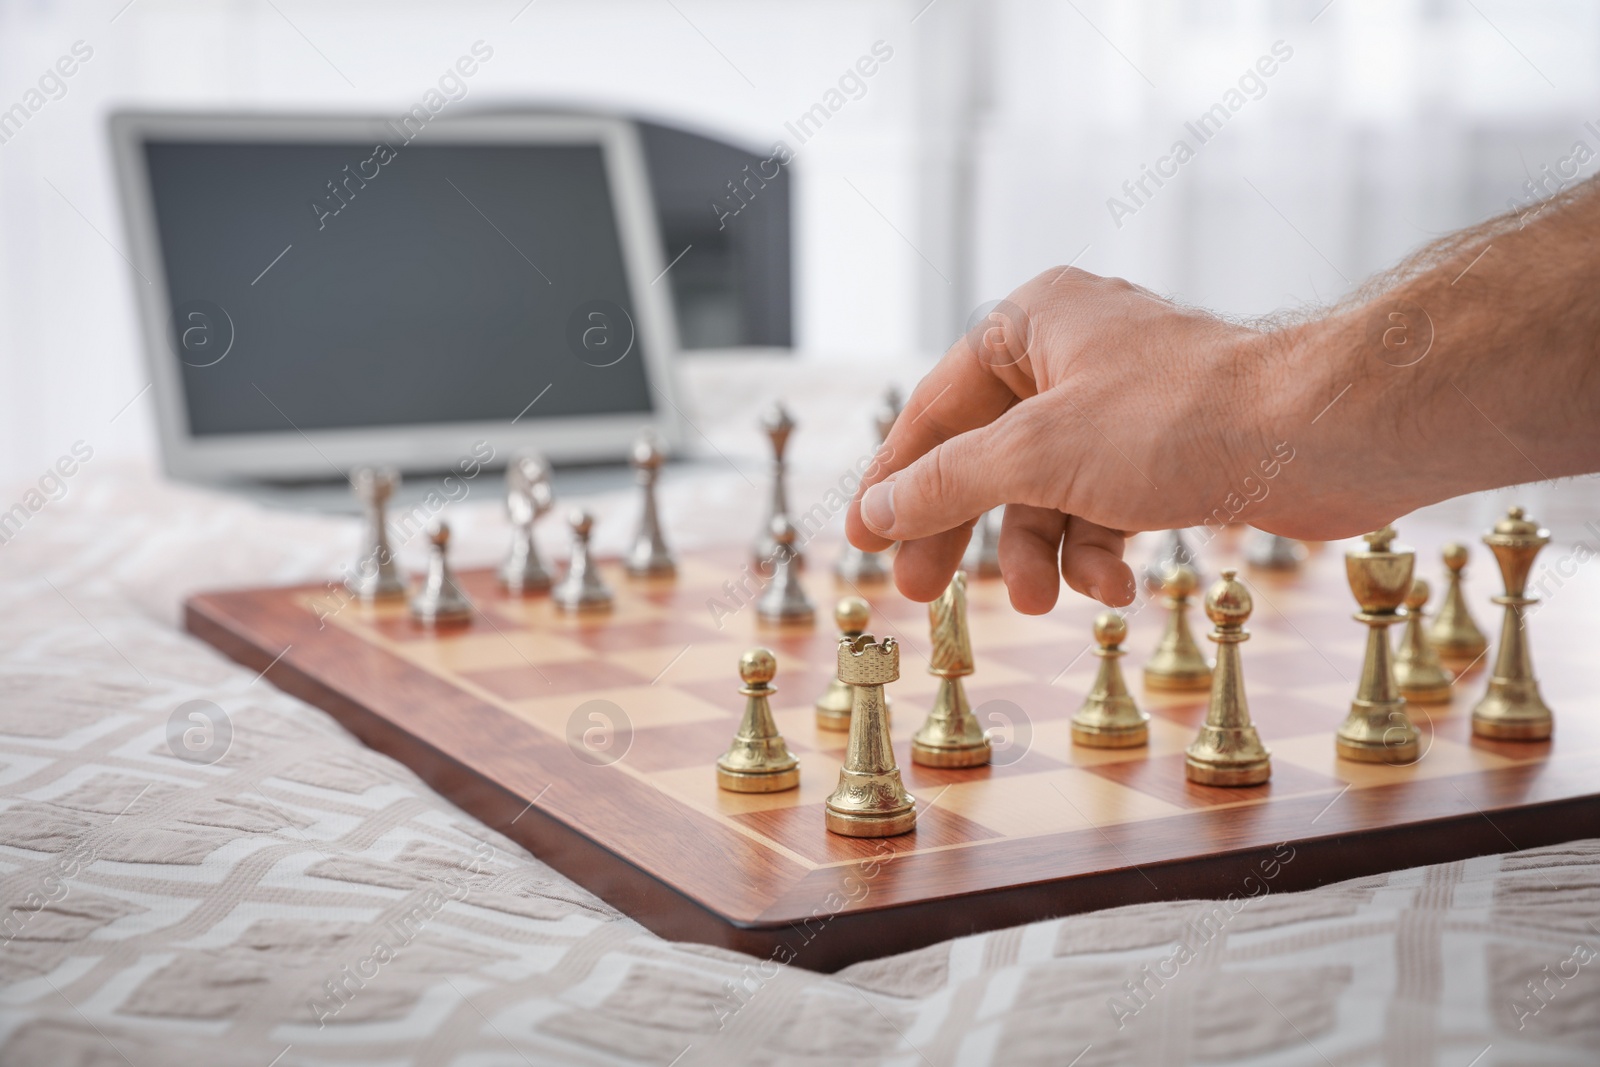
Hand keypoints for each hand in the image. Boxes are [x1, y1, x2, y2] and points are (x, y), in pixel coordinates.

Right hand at [845, 268, 1294, 612]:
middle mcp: (1073, 355)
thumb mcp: (1037, 454)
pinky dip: (1099, 549)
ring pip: (1045, 491)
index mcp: (1033, 322)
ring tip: (1040, 599)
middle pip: (985, 455)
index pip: (935, 408)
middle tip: (922, 589)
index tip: (862, 537)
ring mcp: (1119, 406)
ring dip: (1041, 551)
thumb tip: (878, 512)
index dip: (894, 478)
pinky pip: (1101, 507)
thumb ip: (948, 483)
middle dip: (963, 528)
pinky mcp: (1163, 453)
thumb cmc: (1183, 418)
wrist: (1322, 436)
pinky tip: (1114, 582)